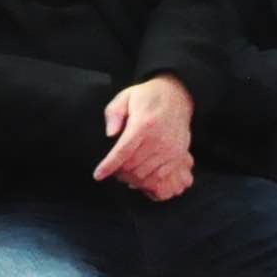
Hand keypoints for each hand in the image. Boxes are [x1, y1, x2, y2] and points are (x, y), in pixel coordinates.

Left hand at [93, 76, 195, 201]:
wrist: (178, 96)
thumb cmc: (148, 97)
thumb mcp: (125, 96)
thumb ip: (114, 113)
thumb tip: (110, 134)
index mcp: (143, 124)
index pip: (122, 151)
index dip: (108, 166)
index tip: (98, 175)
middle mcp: (158, 139)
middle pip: (132, 166)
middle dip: (118, 172)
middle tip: (112, 170)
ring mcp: (170, 149)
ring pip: (144, 174)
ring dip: (130, 178)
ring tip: (123, 172)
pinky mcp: (177, 156)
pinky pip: (159, 177)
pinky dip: (146, 180)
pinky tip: (138, 175)